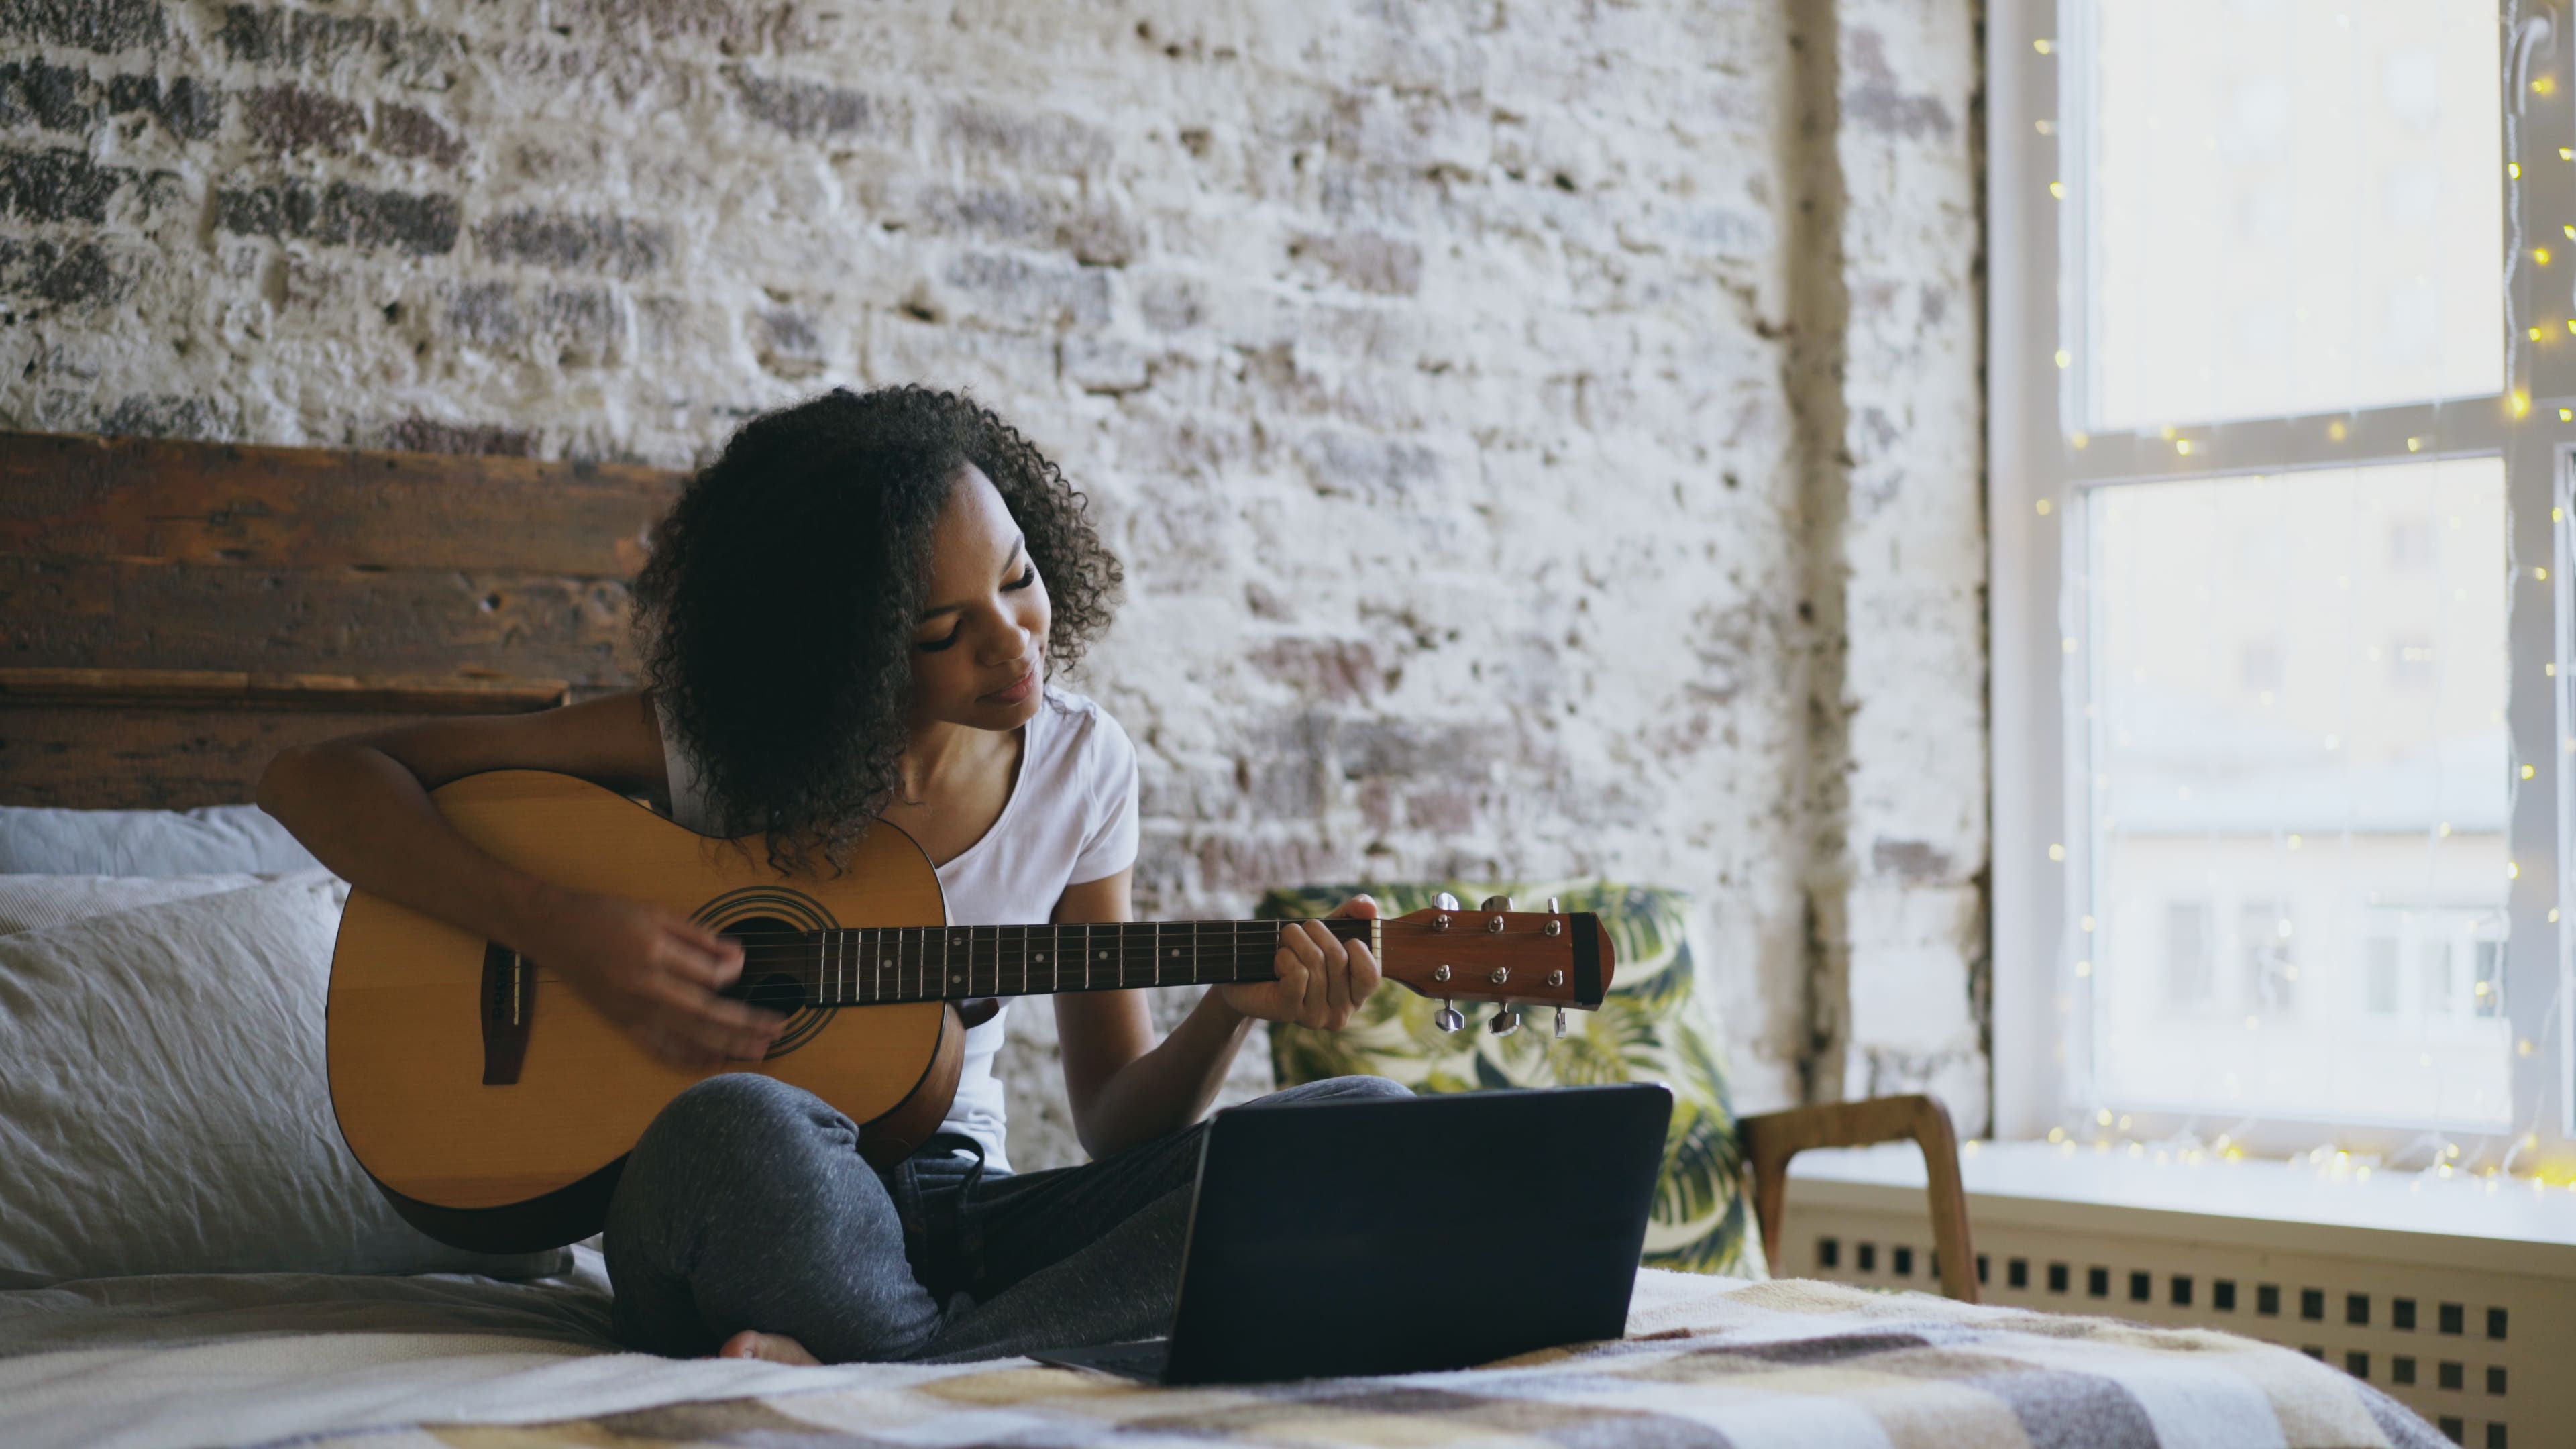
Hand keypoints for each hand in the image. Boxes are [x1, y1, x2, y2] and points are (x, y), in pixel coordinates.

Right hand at [518, 887, 780, 1068]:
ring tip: (759, 1052)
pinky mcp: (622, 1023)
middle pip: (705, 1014)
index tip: (745, 966)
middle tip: (778, 1029)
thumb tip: (738, 957)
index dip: (731, 974)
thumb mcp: (656, 912)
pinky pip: (660, 1048)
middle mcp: (643, 988)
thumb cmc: (605, 915)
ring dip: (725, 1047)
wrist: (554, 931)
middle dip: (745, 1025)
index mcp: (653, 953)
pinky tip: (712, 1061)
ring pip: (687, 1037)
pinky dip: (688, 1058)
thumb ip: (698, 937)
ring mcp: (631, 1010)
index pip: (706, 976)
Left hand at [1215, 894, 1380, 1029]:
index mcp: (1356, 996)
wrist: (1250, 971)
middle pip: (1337, 957)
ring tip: (1285, 943)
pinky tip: (1277, 962)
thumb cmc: (1298, 951)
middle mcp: (1340, 1013)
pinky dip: (1283, 956)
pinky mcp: (1290, 1012)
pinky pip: (1296, 973)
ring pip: (1314, 961)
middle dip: (1315, 931)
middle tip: (1299, 931)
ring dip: (1294, 940)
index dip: (1358, 949)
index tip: (1342, 939)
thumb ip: (1355, 912)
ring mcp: (1315, 1017)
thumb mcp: (1331, 928)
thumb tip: (1369, 908)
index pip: (1370, 975)